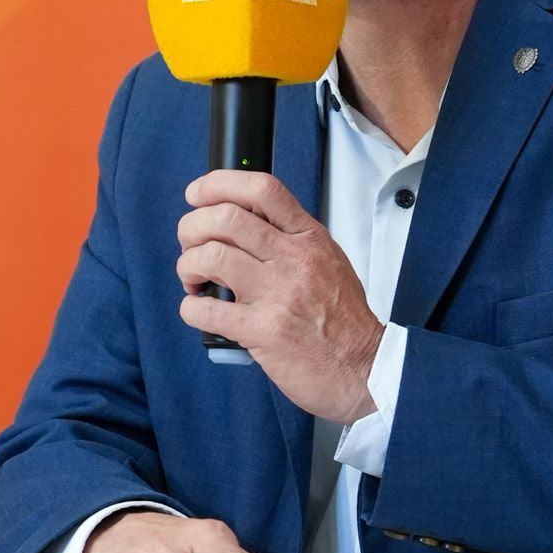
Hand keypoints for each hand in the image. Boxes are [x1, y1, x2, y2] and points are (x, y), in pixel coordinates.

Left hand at [176, 170, 382, 422]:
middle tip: (189, 244)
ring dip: (188, 266)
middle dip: (192, 227)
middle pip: (226, 218)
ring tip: (194, 279)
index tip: (197, 194)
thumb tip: (243, 219)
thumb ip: (290, 237)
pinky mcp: (263, 332)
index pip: (262, 189)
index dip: (219, 184)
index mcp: (308, 238)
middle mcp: (292, 260)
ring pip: (211, 257)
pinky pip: (207, 310)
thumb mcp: (327, 260)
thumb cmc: (344, 319)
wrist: (364, 368)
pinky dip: (191, 308)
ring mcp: (277, 295)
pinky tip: (200, 310)